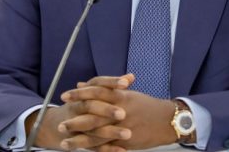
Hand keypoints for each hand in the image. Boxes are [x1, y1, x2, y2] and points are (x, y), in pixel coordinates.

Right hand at [25, 77, 130, 150]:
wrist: (56, 125)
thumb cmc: (82, 106)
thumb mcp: (93, 93)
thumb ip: (113, 87)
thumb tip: (132, 77)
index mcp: (83, 93)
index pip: (96, 84)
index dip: (111, 82)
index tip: (126, 83)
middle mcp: (77, 107)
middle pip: (91, 106)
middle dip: (107, 110)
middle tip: (123, 114)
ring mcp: (75, 124)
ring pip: (92, 128)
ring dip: (110, 132)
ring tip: (128, 134)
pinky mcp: (79, 140)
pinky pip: (93, 146)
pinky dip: (107, 149)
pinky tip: (122, 150)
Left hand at [61, 74, 177, 150]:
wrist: (168, 120)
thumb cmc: (147, 106)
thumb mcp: (127, 93)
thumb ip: (104, 89)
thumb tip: (81, 84)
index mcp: (121, 96)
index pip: (97, 92)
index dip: (80, 94)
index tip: (65, 96)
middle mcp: (121, 111)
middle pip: (94, 116)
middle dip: (75, 121)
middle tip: (60, 125)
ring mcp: (123, 128)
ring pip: (98, 135)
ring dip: (80, 140)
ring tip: (64, 142)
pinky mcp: (126, 142)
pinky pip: (108, 146)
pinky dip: (94, 149)